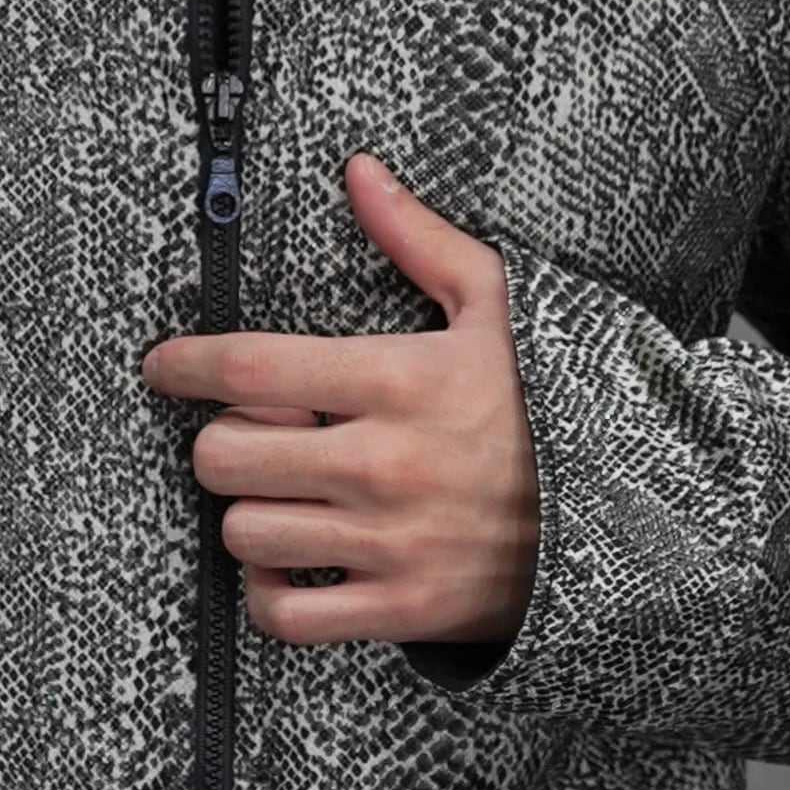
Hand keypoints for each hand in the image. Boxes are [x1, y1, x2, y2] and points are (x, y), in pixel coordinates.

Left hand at [139, 153, 537, 645]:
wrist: (626, 518)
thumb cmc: (546, 407)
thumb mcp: (495, 310)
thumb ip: (419, 239)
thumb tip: (360, 172)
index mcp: (398, 380)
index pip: (248, 368)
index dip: (183, 364)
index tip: (164, 366)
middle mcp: (384, 464)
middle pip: (224, 457)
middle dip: (222, 441)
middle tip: (257, 436)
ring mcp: (390, 544)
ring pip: (244, 534)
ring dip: (248, 513)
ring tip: (284, 496)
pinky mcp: (402, 608)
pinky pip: (285, 617)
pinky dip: (268, 596)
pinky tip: (289, 565)